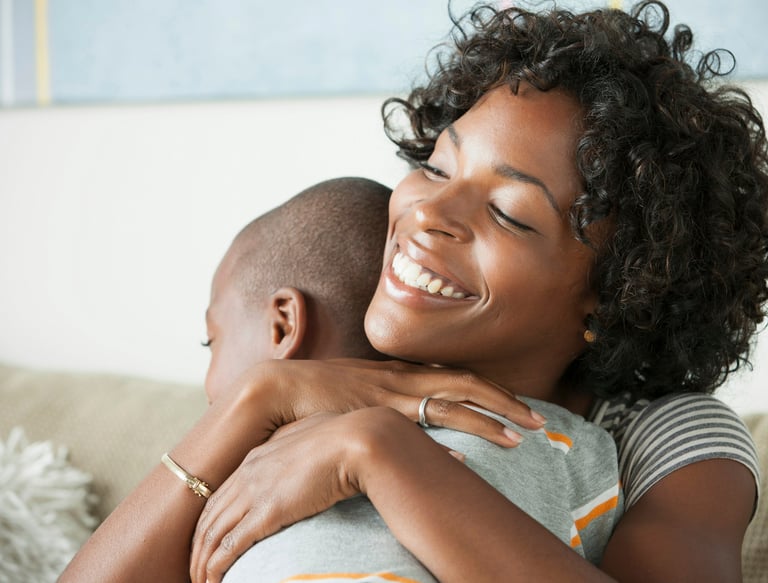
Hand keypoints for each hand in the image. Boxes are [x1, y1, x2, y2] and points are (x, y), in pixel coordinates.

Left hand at [189, 411, 361, 582]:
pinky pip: (230, 546)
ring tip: (201, 582)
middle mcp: (249, 473)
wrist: (355, 441)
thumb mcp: (314, 437)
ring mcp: (255, 492)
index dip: (210, 522)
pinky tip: (212, 581)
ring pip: (213, 534)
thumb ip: (302, 446)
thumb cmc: (344, 438)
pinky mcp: (267, 512)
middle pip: (209, 517)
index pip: (220, 495)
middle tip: (196, 569)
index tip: (207, 543)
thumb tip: (311, 452)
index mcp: (258, 456)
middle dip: (198, 547)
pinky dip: (216, 567)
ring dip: (203, 563)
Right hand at [241, 358, 544, 447]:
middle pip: (467, 383)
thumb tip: (410, 424)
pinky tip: (466, 456)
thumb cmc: (313, 394)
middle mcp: (402, 377)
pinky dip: (445, 438)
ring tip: (520, 435)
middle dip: (505, 401)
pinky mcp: (375, 410)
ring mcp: (392, 392)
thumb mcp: (356, 394)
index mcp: (400, 371)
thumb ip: (383, 404)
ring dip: (489, 418)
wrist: (276, 389)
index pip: (456, 377)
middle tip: (537, 420)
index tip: (517, 406)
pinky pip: (419, 422)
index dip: (490, 391)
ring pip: (454, 401)